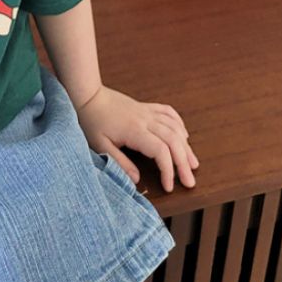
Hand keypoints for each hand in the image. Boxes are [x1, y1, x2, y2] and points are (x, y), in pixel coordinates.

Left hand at [75, 84, 198, 192]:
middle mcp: (145, 119)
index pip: (161, 151)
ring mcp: (147, 111)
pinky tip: (184, 135)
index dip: (168, 170)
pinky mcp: (145, 107)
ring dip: (185, 146)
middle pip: (173, 140)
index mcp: (135, 131)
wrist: (87, 95)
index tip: (169, 187)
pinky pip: (168, 112)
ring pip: (174, 127)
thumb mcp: (100, 146)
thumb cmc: (91, 121)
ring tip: (193, 163)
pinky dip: (179, 124)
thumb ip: (120, 163)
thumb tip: (137, 181)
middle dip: (184, 162)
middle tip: (190, 181)